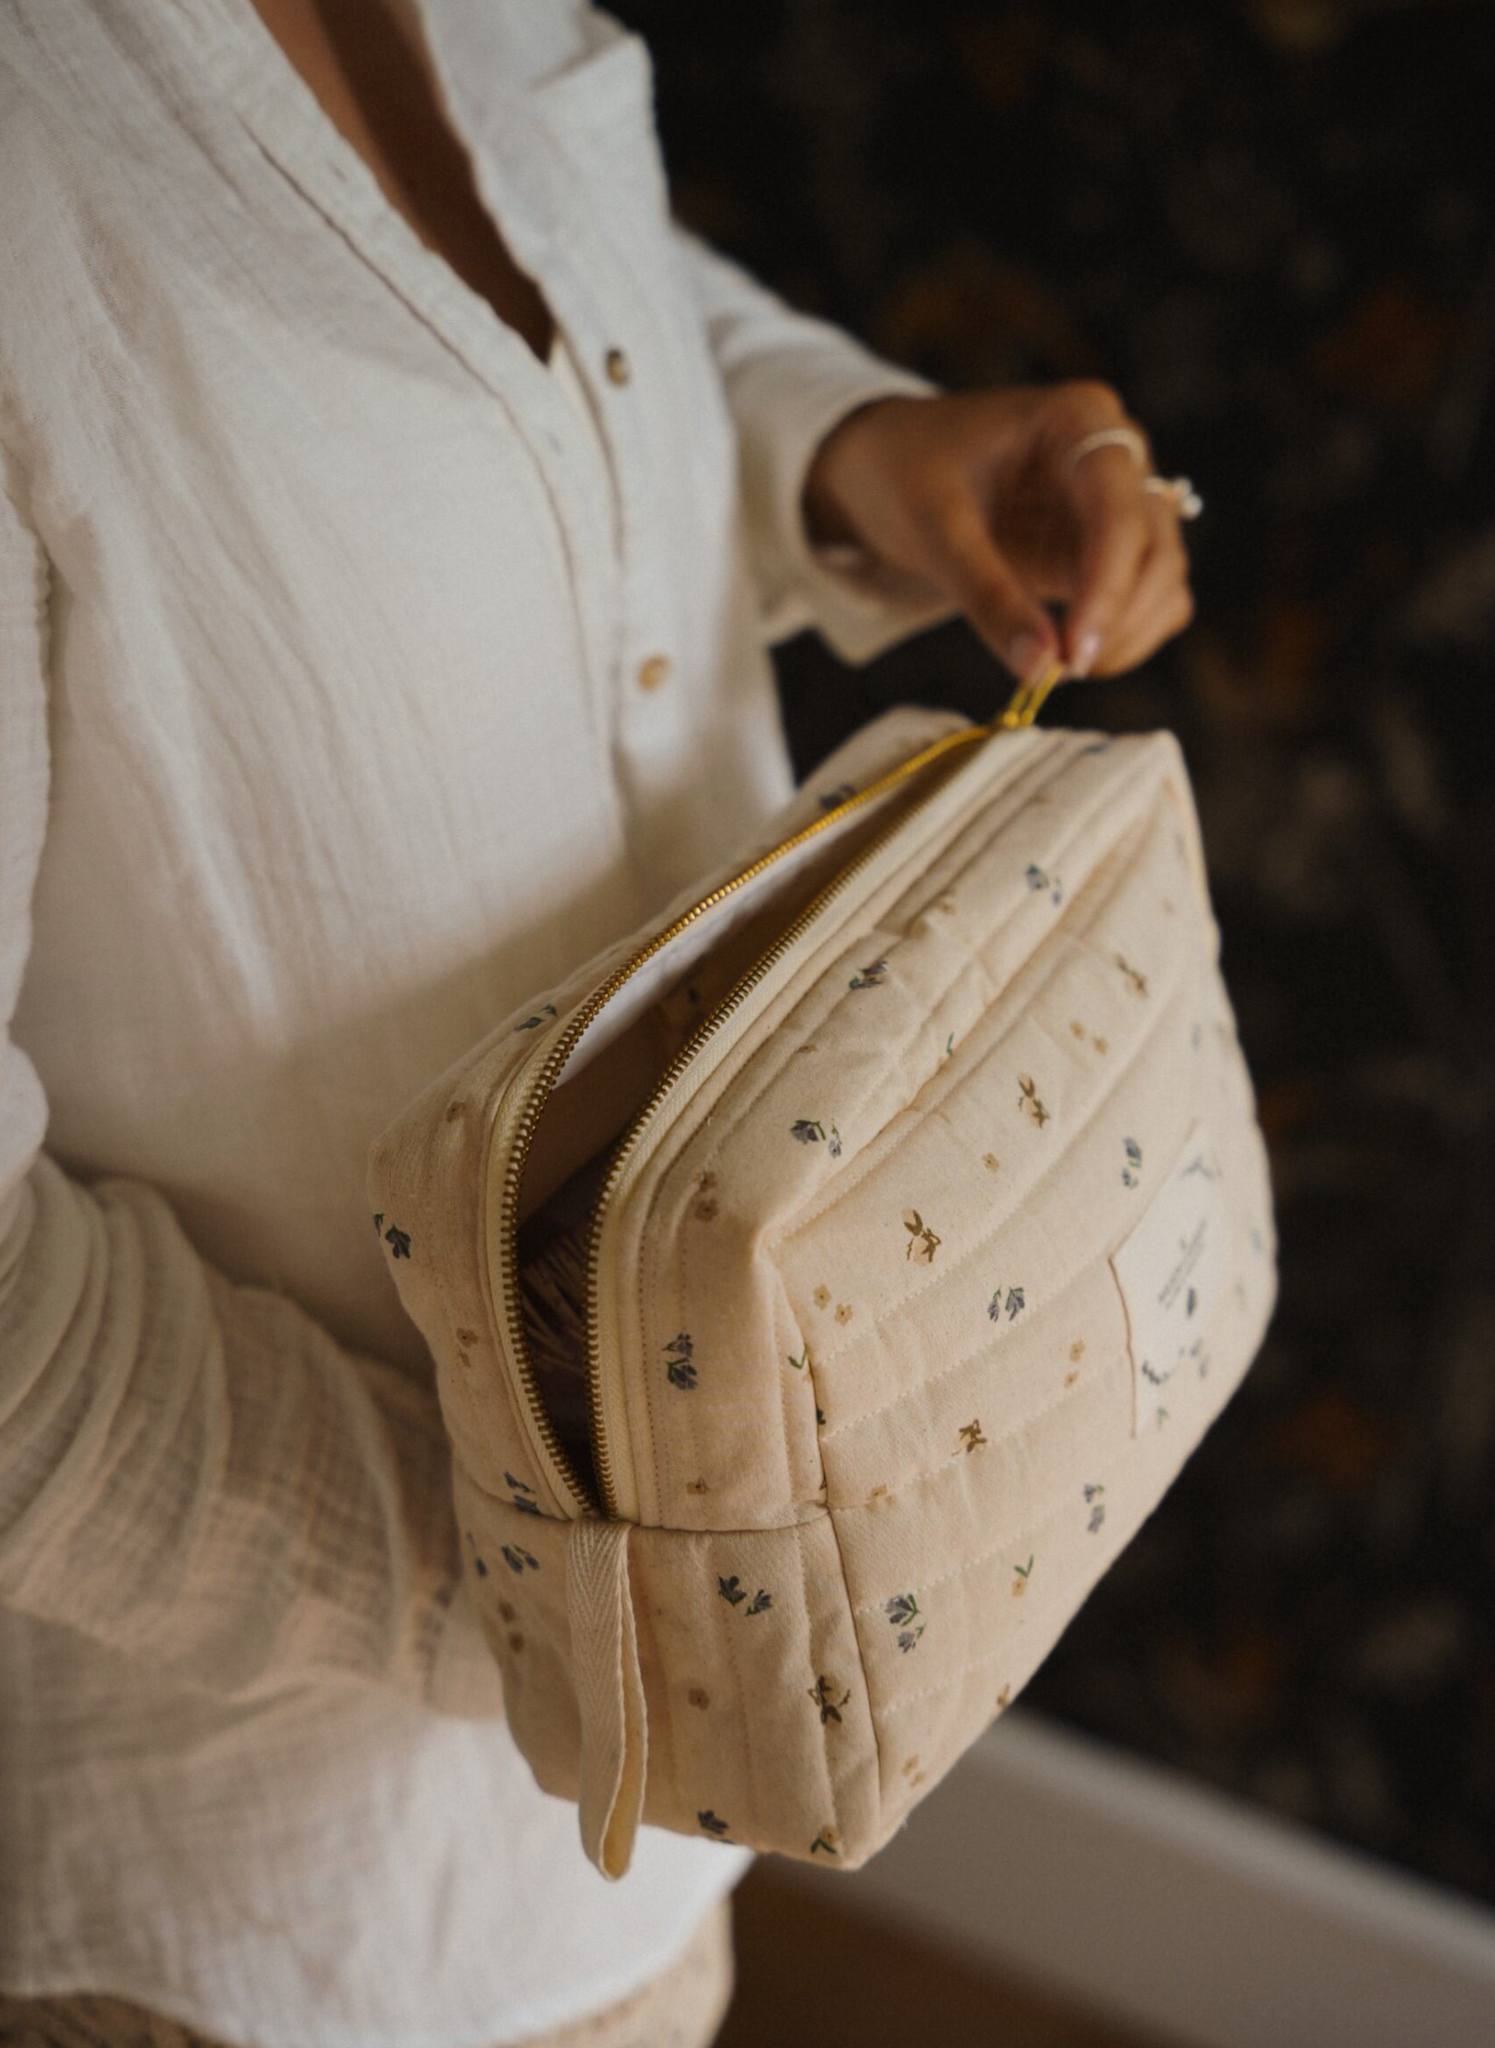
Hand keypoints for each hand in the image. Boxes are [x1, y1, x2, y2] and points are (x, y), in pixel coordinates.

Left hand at [802, 380, 1195, 686]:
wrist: (885, 463)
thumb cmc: (904, 472)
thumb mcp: (933, 528)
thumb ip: (987, 595)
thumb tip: (1039, 670)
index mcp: (1078, 418)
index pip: (1120, 512)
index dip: (1107, 588)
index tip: (1075, 653)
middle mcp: (1115, 453)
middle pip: (1157, 546)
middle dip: (1119, 617)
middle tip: (1062, 671)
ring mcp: (1118, 500)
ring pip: (1164, 576)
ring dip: (1129, 633)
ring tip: (1060, 669)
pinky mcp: (1107, 547)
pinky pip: (1148, 597)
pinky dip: (1125, 635)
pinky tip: (1070, 657)